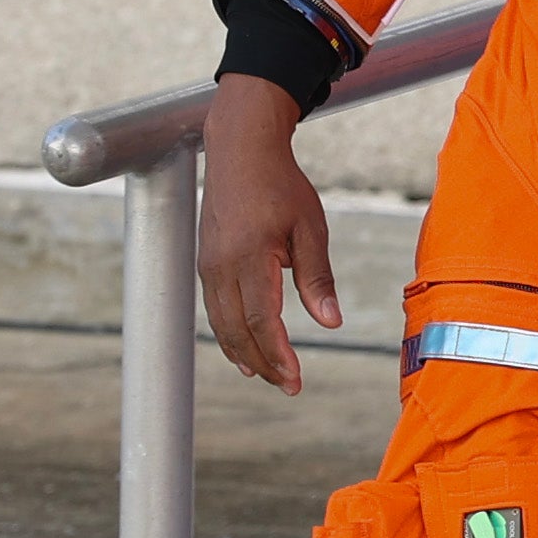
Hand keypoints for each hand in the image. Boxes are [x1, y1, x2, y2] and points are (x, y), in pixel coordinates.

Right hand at [194, 75, 336, 394]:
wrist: (240, 150)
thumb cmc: (281, 185)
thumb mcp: (311, 227)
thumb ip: (317, 277)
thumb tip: (331, 322)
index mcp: (250, 257)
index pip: (263, 321)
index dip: (279, 355)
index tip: (296, 380)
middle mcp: (221, 267)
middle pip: (239, 331)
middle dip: (264, 363)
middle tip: (289, 387)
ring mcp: (208, 265)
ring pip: (222, 324)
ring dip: (244, 353)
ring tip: (268, 375)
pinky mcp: (205, 262)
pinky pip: (215, 309)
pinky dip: (229, 333)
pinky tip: (244, 347)